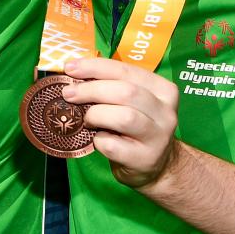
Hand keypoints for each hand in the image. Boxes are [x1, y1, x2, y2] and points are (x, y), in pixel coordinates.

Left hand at [63, 57, 179, 189]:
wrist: (157, 165)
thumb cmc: (135, 127)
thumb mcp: (130, 102)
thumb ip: (111, 85)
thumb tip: (73, 72)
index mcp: (163, 90)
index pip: (127, 71)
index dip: (96, 67)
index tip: (70, 68)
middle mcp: (165, 112)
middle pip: (126, 92)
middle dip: (91, 90)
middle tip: (68, 94)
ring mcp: (158, 137)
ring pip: (124, 117)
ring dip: (96, 115)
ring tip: (87, 120)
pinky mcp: (144, 159)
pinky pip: (112, 145)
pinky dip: (98, 140)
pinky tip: (99, 140)